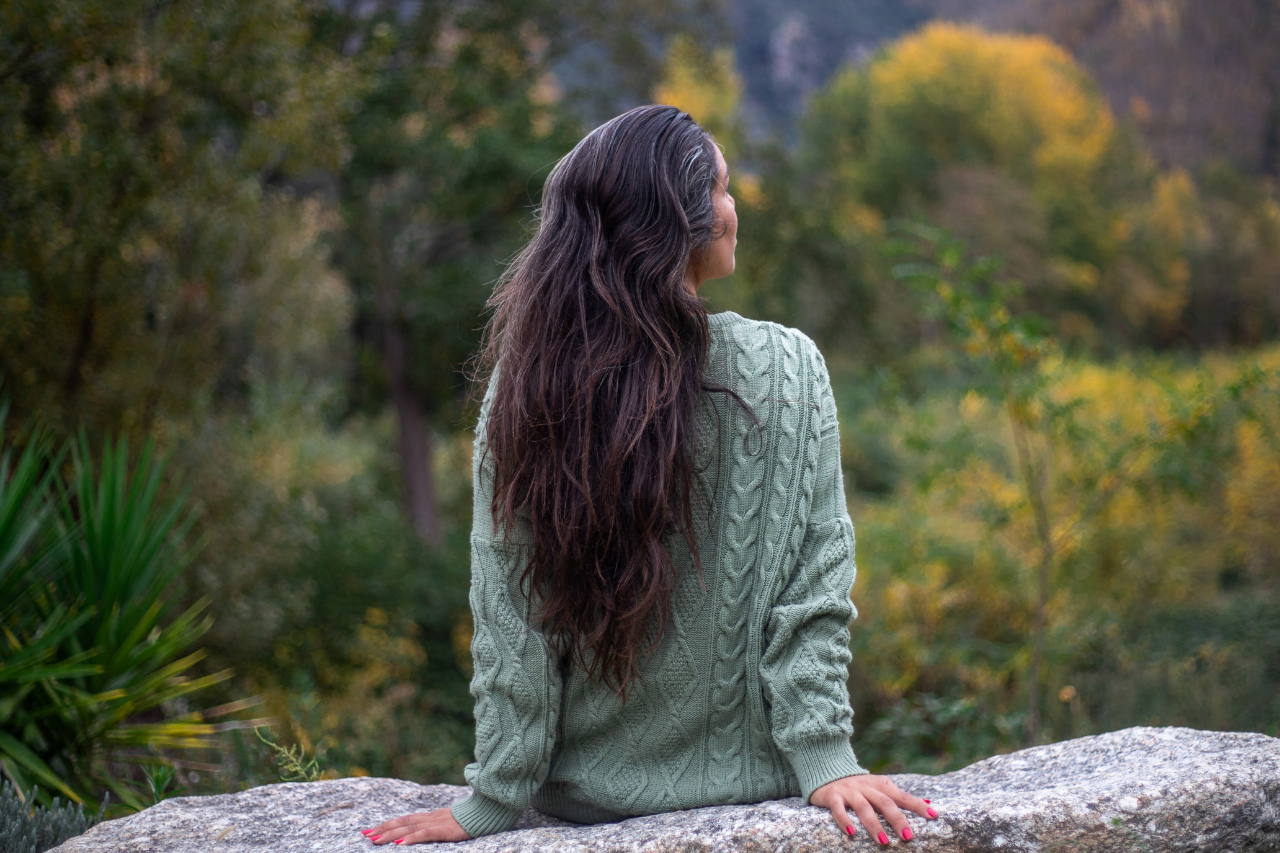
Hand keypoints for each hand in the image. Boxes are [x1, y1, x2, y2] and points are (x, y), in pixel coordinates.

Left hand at [361, 807, 471, 845]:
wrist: (490, 810)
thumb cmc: (474, 819)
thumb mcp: (452, 823)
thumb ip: (439, 826)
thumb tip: (424, 831)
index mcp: (432, 816)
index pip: (404, 819)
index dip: (387, 824)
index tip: (371, 829)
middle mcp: (431, 817)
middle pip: (402, 822)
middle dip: (382, 829)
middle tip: (365, 835)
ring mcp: (438, 822)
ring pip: (409, 827)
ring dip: (390, 834)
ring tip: (375, 840)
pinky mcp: (447, 830)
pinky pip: (426, 834)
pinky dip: (412, 838)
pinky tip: (400, 844)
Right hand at [809, 774, 937, 842]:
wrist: (826, 772)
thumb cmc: (858, 786)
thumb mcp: (879, 787)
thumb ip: (901, 796)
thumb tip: (929, 802)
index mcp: (880, 784)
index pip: (902, 796)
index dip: (917, 805)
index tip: (933, 815)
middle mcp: (866, 786)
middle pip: (885, 802)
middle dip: (897, 819)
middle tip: (908, 836)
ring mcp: (849, 791)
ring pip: (863, 807)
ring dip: (874, 825)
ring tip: (884, 841)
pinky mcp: (833, 796)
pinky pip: (838, 809)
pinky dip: (845, 821)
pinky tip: (852, 833)